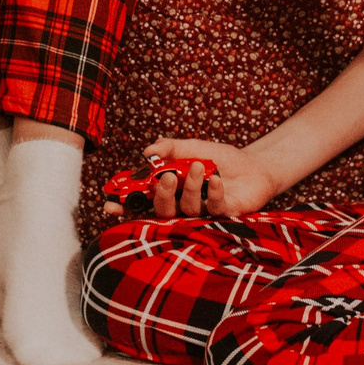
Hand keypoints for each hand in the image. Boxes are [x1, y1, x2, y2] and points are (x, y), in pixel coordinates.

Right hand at [101, 138, 276, 220]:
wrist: (253, 165)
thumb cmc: (219, 158)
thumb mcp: (191, 147)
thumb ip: (169, 148)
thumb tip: (148, 153)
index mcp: (169, 192)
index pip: (141, 202)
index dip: (124, 206)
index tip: (110, 205)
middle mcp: (181, 207)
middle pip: (161, 211)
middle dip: (160, 195)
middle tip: (167, 177)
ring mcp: (202, 215)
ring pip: (186, 210)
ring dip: (190, 187)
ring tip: (200, 167)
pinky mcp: (224, 217)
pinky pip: (213, 209)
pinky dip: (212, 193)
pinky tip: (215, 179)